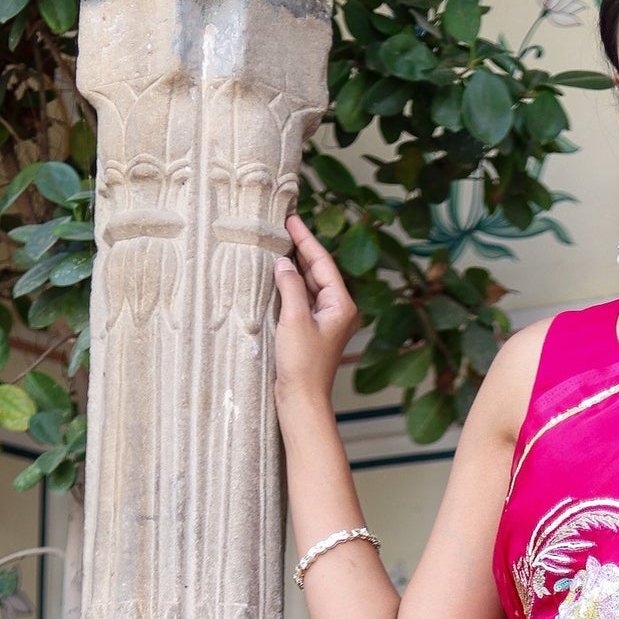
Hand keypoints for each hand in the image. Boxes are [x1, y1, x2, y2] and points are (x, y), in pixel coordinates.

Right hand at [274, 213, 359, 414]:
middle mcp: (337, 310)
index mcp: (341, 304)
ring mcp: (325, 320)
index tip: (291, 219)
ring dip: (294, 265)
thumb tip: (283, 263)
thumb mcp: (294, 319)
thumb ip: (290, 286)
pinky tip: (277, 274)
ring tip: (277, 242)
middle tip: (282, 225)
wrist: (301, 399)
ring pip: (309, 283)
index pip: (323, 262)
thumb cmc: (302, 364)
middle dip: (300, 248)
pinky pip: (302, 298)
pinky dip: (290, 284)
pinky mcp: (311, 329)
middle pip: (318, 270)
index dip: (306, 239)